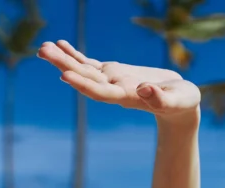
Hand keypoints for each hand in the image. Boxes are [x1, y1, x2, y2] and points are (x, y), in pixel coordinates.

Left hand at [37, 40, 200, 121]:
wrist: (179, 105)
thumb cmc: (182, 103)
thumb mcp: (177, 100)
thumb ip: (161, 99)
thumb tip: (145, 90)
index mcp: (127, 96)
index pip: (100, 92)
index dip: (83, 84)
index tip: (64, 75)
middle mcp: (114, 89)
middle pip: (85, 77)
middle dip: (63, 64)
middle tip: (42, 51)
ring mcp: (112, 81)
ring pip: (83, 69)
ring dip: (63, 58)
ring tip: (43, 47)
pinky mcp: (114, 73)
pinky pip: (91, 64)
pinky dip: (76, 54)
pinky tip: (61, 44)